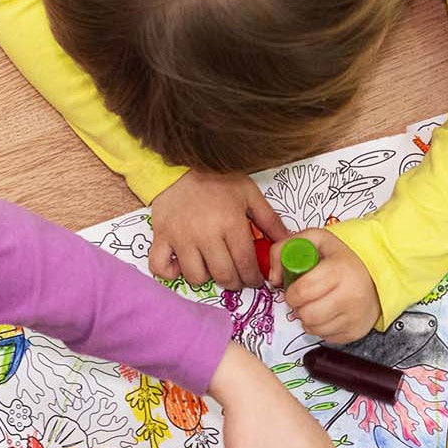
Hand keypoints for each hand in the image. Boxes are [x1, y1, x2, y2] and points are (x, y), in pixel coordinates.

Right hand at [151, 172, 286, 290]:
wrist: (180, 166)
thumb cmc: (217, 180)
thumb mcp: (249, 194)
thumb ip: (270, 220)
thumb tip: (288, 242)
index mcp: (230, 223)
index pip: (246, 264)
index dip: (254, 278)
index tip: (256, 279)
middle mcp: (205, 234)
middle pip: (224, 275)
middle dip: (235, 282)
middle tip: (238, 276)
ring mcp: (181, 237)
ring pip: (196, 277)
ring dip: (208, 277)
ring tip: (213, 266)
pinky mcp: (161, 237)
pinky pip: (160, 267)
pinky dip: (172, 272)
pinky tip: (183, 265)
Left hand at [279, 229, 380, 342]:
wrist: (376, 275)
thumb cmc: (342, 258)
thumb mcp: (315, 240)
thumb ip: (284, 249)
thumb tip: (273, 279)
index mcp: (339, 270)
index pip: (301, 292)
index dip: (291, 293)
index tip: (294, 288)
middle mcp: (350, 296)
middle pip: (306, 314)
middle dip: (298, 307)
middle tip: (303, 299)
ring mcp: (354, 316)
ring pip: (313, 328)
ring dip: (308, 319)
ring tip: (315, 305)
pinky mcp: (356, 332)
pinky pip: (325, 336)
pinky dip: (321, 327)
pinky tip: (327, 313)